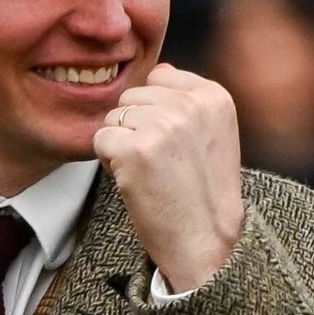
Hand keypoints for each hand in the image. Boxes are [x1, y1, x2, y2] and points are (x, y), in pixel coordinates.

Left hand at [94, 64, 245, 293]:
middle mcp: (190, 105)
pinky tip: (130, 178)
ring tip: (145, 170)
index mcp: (213, 96)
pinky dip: (107, 159)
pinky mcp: (135, 150)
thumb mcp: (213, 133)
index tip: (166, 141)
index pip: (160, 77)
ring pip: (114, 116)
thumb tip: (154, 74)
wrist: (203, 240)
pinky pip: (100, 138)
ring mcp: (162, 125)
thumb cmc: (203, 193)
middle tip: (154, 161)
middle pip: (133, 96)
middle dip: (134, 126)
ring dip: (120, 142)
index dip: (152, 109)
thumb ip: (188, 100)